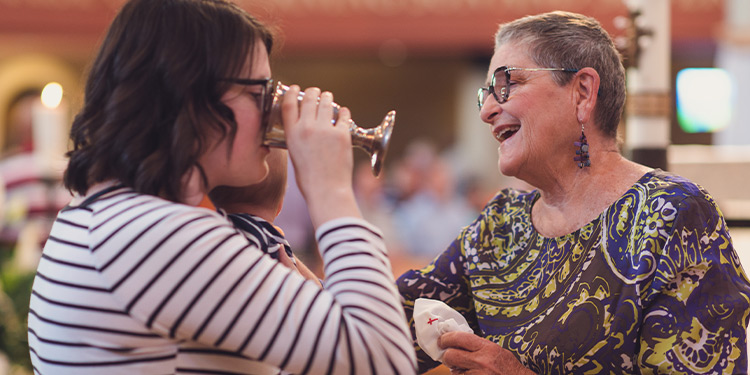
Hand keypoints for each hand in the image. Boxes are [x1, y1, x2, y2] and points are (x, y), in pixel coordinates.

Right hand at [280, 86, 360, 226]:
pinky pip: (344, 115)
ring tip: (328, 97)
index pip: (289, 104)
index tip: (295, 88)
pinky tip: (343, 112)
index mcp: (292, 134)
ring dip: (327, 97)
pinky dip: (343, 112)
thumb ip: (297, 137)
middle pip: (310, 98)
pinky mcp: (342, 134)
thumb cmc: (310, 178)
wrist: (327, 190)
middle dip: (313, 92)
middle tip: (316, 92)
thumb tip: (304, 125)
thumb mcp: (295, 154)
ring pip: (327, 102)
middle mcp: (308, 128)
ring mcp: (326, 130)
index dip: (292, 92)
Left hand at [439, 331, 534, 374]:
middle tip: (448, 356)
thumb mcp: (495, 351)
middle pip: (451, 355)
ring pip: (454, 371)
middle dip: (446, 356)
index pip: (459, 338)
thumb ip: (477, 346)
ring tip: (466, 370)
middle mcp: (481, 361)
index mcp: (487, 348)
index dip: (446, 338)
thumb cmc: (508, 368)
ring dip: (455, 370)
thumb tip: (456, 342)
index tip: (442, 340)